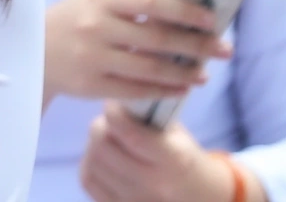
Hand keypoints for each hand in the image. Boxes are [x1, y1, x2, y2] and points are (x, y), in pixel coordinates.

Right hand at [45, 0, 230, 104]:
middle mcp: (96, 26)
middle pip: (158, 39)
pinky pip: (136, 91)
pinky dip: (164, 91)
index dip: (187, 11)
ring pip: (150, 69)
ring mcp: (92, 58)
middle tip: (225, 49)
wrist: (31, 53)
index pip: (153, 3)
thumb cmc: (73, 19)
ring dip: (185, 72)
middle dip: (197, 45)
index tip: (213, 19)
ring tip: (205, 73)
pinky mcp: (90, 85)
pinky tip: (182, 89)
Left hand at [80, 104, 260, 201]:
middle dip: (102, 127)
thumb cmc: (182, 154)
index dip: (114, 113)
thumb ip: (147, 114)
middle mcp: (155, 184)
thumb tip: (115, 95)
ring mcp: (136, 200)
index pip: (131, 134)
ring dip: (95, 145)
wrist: (196, 195)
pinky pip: (89, 179)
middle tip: (110, 123)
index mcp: (174, 159)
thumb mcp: (175, 132)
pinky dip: (91, 164)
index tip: (113, 105)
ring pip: (93, 162)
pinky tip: (105, 158)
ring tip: (110, 140)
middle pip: (104, 146)